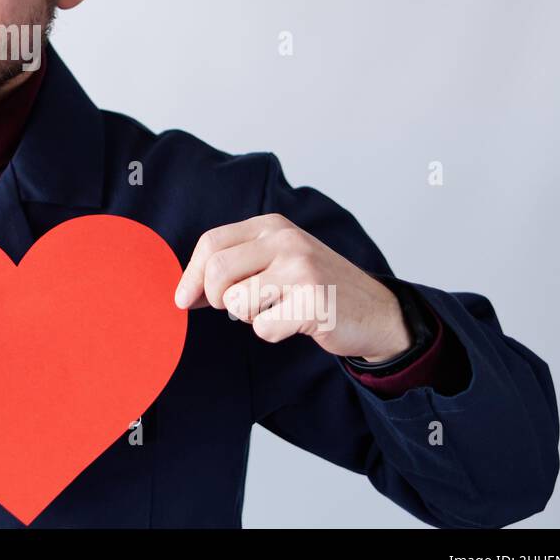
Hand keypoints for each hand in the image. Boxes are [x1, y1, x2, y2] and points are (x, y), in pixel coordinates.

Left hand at [174, 213, 410, 361]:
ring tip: (278, 309)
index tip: (184, 299)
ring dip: (250, 316)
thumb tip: (184, 293)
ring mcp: (302, 269)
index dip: (191, 275)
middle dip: (216, 298)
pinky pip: (264, 328)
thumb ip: (235, 266)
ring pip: (237, 303)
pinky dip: (273, 333)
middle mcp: (286, 241)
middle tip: (236, 307)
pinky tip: (296, 322)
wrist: (375, 311)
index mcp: (272, 226)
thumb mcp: (277, 260)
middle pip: (217, 272)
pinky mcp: (313, 302)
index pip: (211, 243)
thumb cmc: (315, 287)